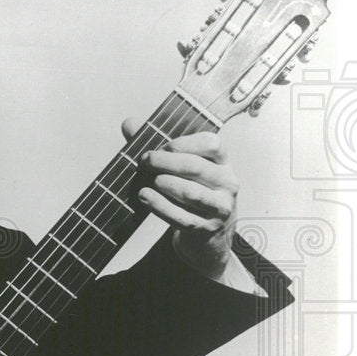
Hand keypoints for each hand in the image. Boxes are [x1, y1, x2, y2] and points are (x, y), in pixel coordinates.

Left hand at [121, 118, 238, 279]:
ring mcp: (219, 207)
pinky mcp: (207, 228)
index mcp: (223, 162)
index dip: (185, 142)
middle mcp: (227, 183)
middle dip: (166, 162)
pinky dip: (160, 206)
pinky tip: (144, 196)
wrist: (207, 231)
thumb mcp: (181, 168)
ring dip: (165, 184)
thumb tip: (129, 124)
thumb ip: (157, 145)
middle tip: (145, 160)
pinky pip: (182, 217)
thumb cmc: (191, 190)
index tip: (163, 146)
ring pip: (190, 193)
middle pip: (195, 167)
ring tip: (149, 180)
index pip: (212, 144)